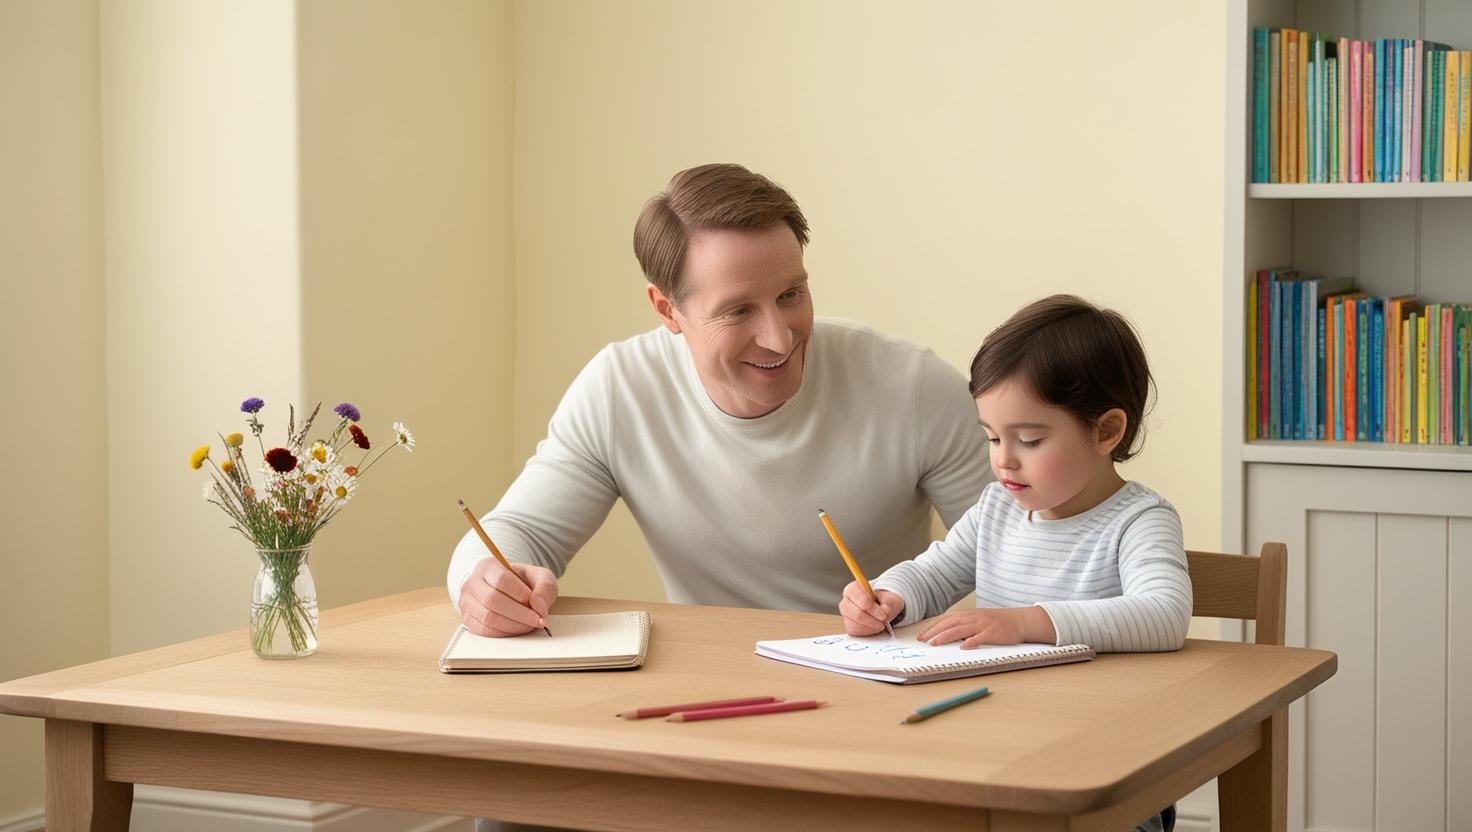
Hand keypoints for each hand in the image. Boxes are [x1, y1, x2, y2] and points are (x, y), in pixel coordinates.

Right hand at [457, 557, 558, 636]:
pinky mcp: (468, 621)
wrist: (509, 593)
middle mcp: (472, 583)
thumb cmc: (523, 583)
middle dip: (519, 613)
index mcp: (487, 566)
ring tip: (530, 624)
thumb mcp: (540, 577)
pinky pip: (485, 631)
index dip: (519, 593)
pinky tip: (518, 629)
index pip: (500, 579)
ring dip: (514, 625)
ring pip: (488, 617)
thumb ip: (544, 587)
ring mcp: (467, 603)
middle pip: (492, 600)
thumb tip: (538, 606)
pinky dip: (505, 633)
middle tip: (537, 619)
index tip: (534, 601)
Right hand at [838, 583, 904, 636]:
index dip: (873, 609)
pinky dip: (866, 632)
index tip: (883, 615)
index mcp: (853, 589)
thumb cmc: (883, 601)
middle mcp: (846, 601)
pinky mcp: (848, 625)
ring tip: (879, 624)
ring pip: (855, 625)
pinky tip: (872, 627)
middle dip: (872, 621)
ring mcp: (845, 614)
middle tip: (882, 622)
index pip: (860, 600)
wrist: (882, 607)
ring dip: (870, 627)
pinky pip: (855, 632)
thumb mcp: (889, 600)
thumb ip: (887, 605)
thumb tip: (884, 613)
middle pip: (856, 614)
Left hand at [916, 606, 1056, 648]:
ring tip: (935, 643)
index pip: (946, 621)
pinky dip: (971, 641)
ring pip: (961, 630)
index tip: (921, 636)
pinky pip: (981, 637)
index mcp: (968, 615)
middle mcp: (973, 618)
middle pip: (950, 624)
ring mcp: (983, 625)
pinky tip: (963, 647)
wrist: (1020, 620)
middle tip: (923, 641)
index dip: (933, 628)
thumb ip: (964, 626)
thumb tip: (947, 635)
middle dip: (935, 632)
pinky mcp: (994, 633)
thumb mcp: (978, 620)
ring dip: (946, 636)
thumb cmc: (997, 622)